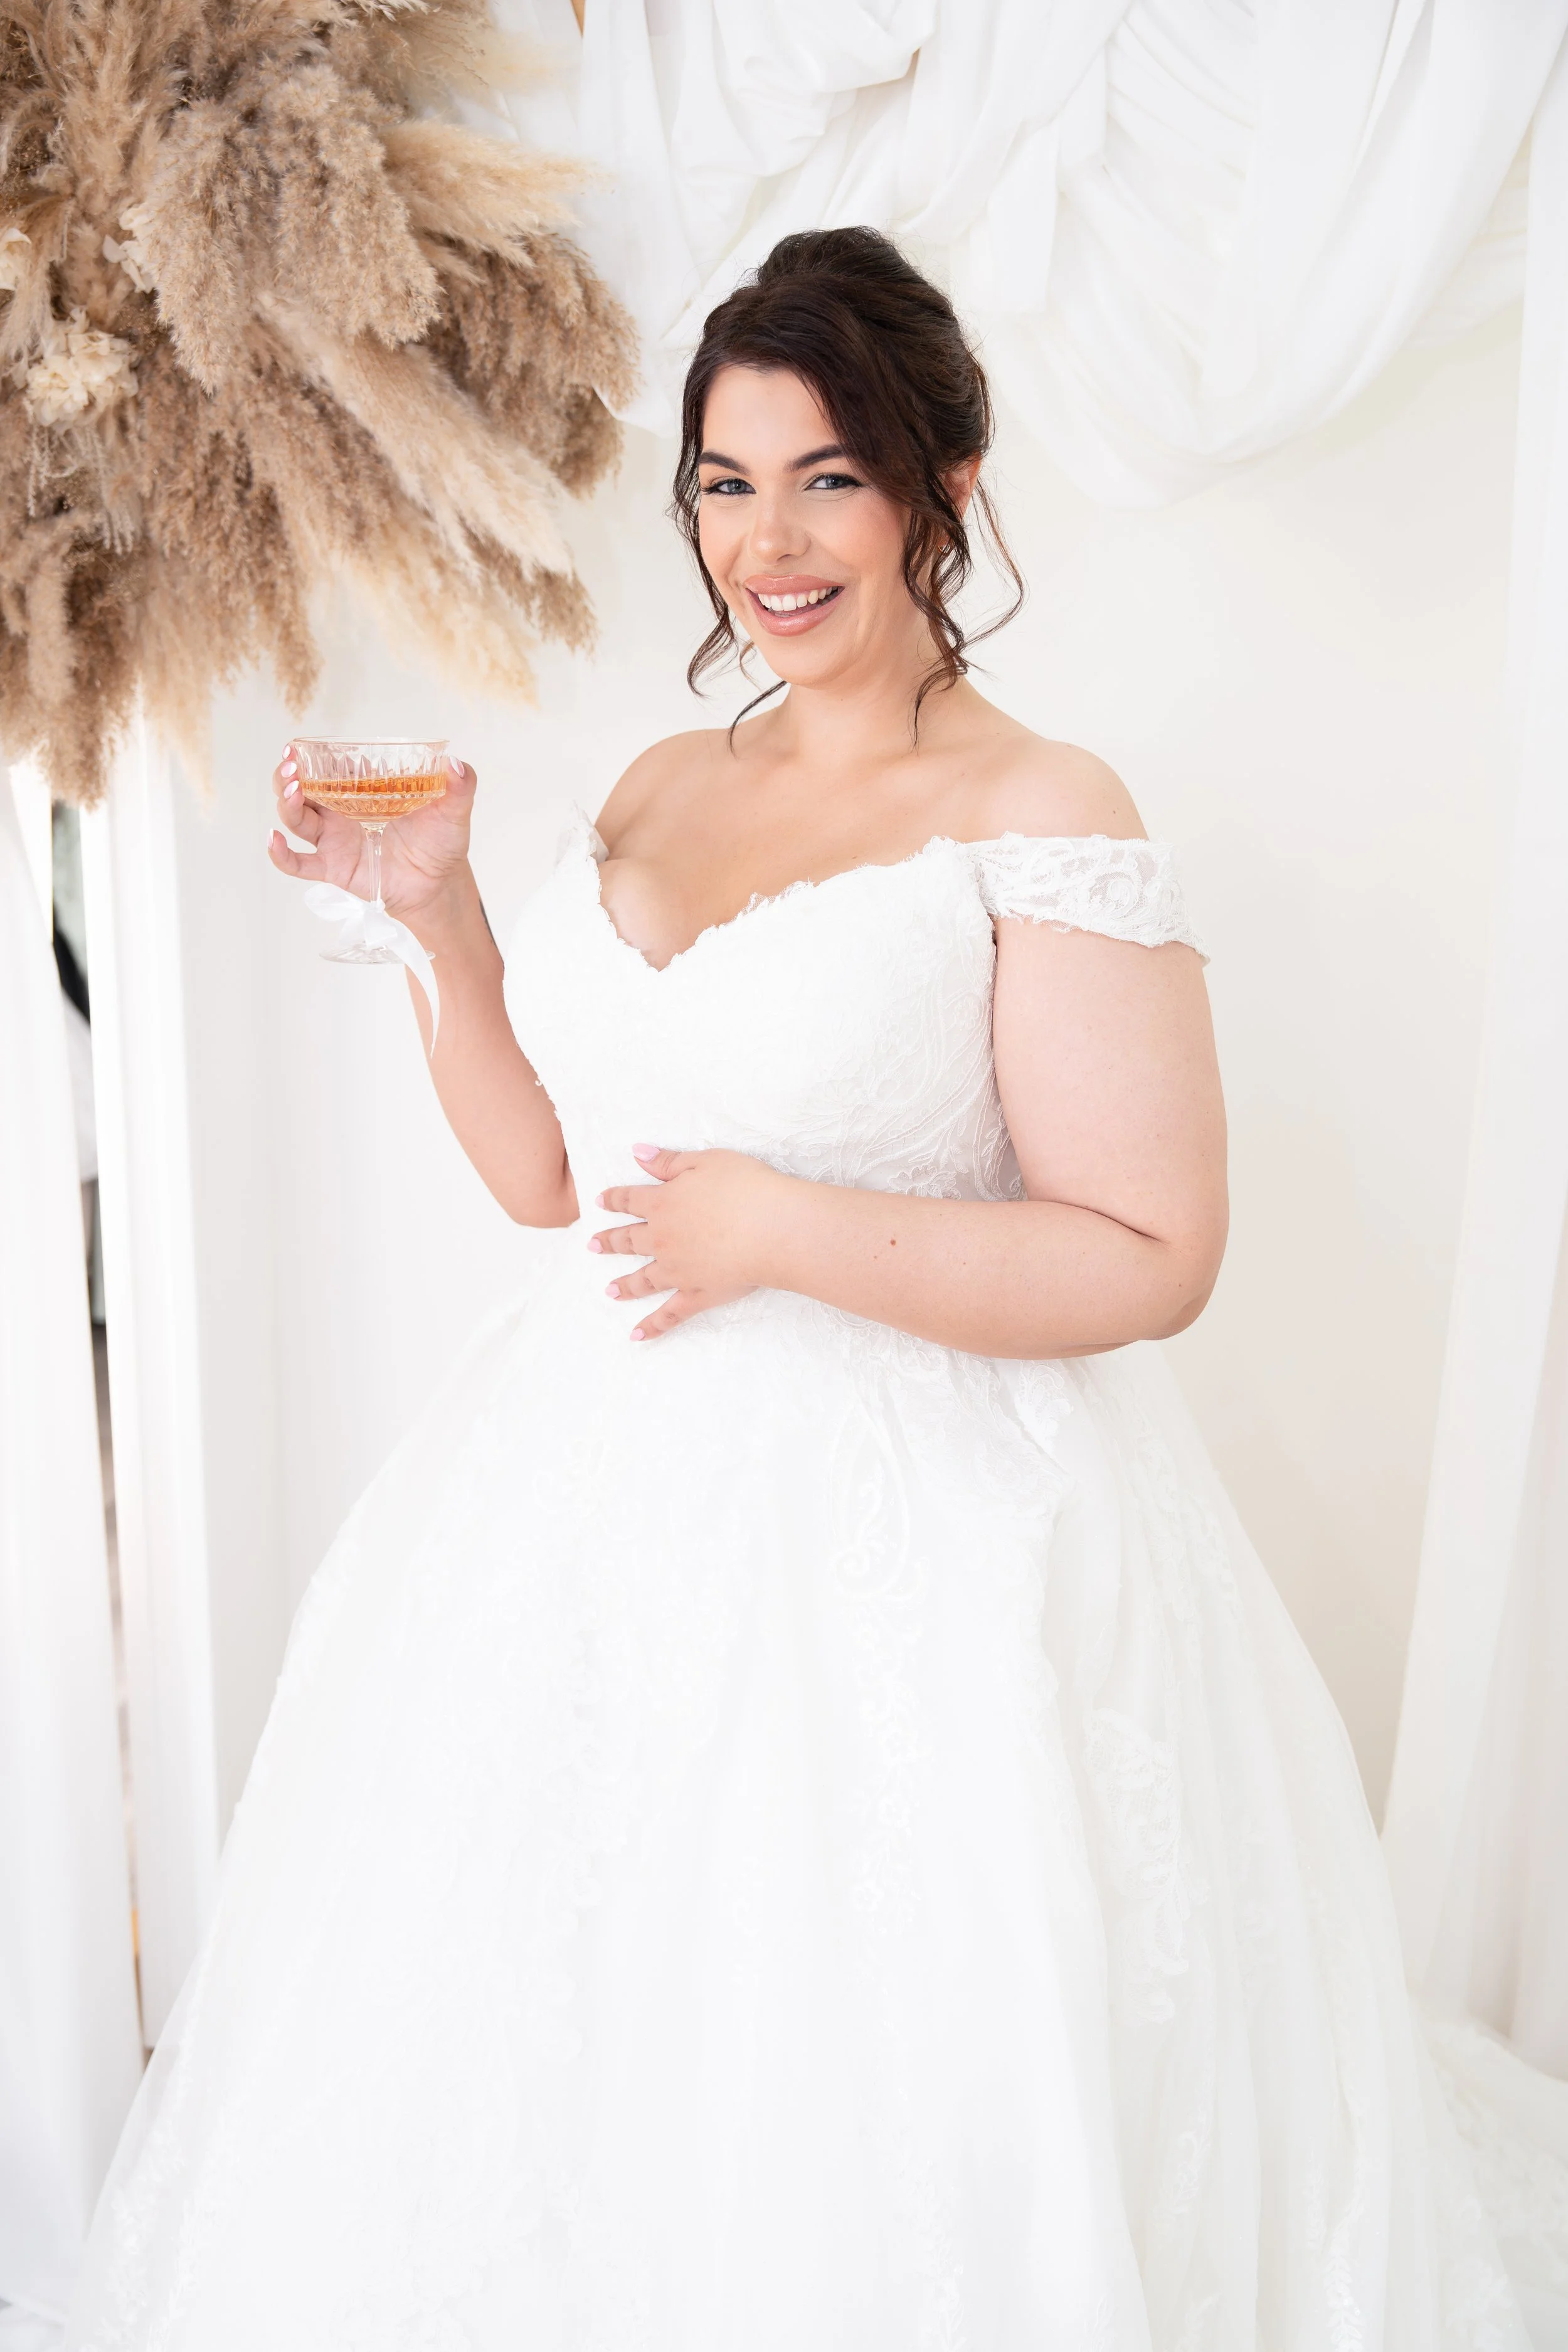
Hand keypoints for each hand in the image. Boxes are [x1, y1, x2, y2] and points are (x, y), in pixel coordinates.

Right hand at [266, 745, 477, 922]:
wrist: (440, 884)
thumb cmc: (440, 842)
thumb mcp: (454, 810)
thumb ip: (460, 785)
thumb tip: (456, 763)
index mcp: (360, 791)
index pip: (325, 768)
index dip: (307, 756)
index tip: (298, 747)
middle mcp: (339, 812)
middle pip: (298, 789)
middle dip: (288, 775)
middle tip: (292, 765)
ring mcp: (334, 840)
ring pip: (296, 818)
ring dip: (286, 803)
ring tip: (292, 791)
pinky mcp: (334, 868)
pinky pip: (299, 864)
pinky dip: (280, 854)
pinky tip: (273, 840)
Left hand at [589, 1145, 791, 1339]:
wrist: (773, 1228)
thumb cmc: (746, 1188)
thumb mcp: (706, 1161)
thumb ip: (668, 1161)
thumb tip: (637, 1153)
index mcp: (662, 1203)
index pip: (630, 1199)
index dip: (614, 1199)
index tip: (599, 1202)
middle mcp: (662, 1239)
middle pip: (629, 1240)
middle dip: (609, 1242)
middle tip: (592, 1245)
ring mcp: (677, 1271)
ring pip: (643, 1280)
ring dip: (625, 1285)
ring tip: (610, 1291)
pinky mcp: (697, 1295)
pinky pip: (670, 1315)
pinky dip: (653, 1326)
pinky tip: (637, 1336)